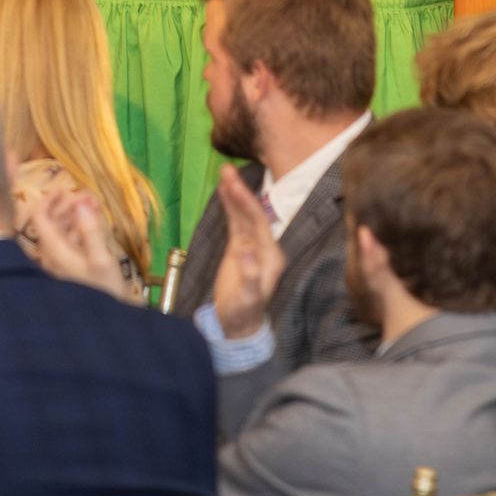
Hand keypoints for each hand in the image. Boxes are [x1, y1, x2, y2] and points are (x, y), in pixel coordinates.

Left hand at [26, 187, 127, 297]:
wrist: (106, 322)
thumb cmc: (104, 291)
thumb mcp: (101, 259)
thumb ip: (90, 230)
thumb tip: (81, 203)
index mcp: (54, 251)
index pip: (39, 217)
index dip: (48, 200)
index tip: (64, 188)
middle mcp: (52, 255)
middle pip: (51, 222)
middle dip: (68, 205)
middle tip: (89, 196)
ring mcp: (60, 263)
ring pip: (62, 231)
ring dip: (76, 215)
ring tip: (95, 205)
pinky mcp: (70, 268)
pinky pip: (71, 242)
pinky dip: (81, 228)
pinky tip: (95, 223)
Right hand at [211, 166, 285, 339]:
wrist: (237, 324)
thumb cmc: (243, 313)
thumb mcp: (247, 299)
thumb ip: (250, 277)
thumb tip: (246, 254)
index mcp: (271, 256)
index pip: (258, 223)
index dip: (246, 203)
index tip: (234, 186)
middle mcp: (265, 247)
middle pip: (253, 214)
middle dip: (240, 192)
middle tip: (226, 170)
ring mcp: (252, 245)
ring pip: (244, 214)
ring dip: (235, 193)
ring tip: (224, 171)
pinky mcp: (240, 246)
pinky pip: (235, 221)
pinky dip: (230, 205)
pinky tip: (224, 189)